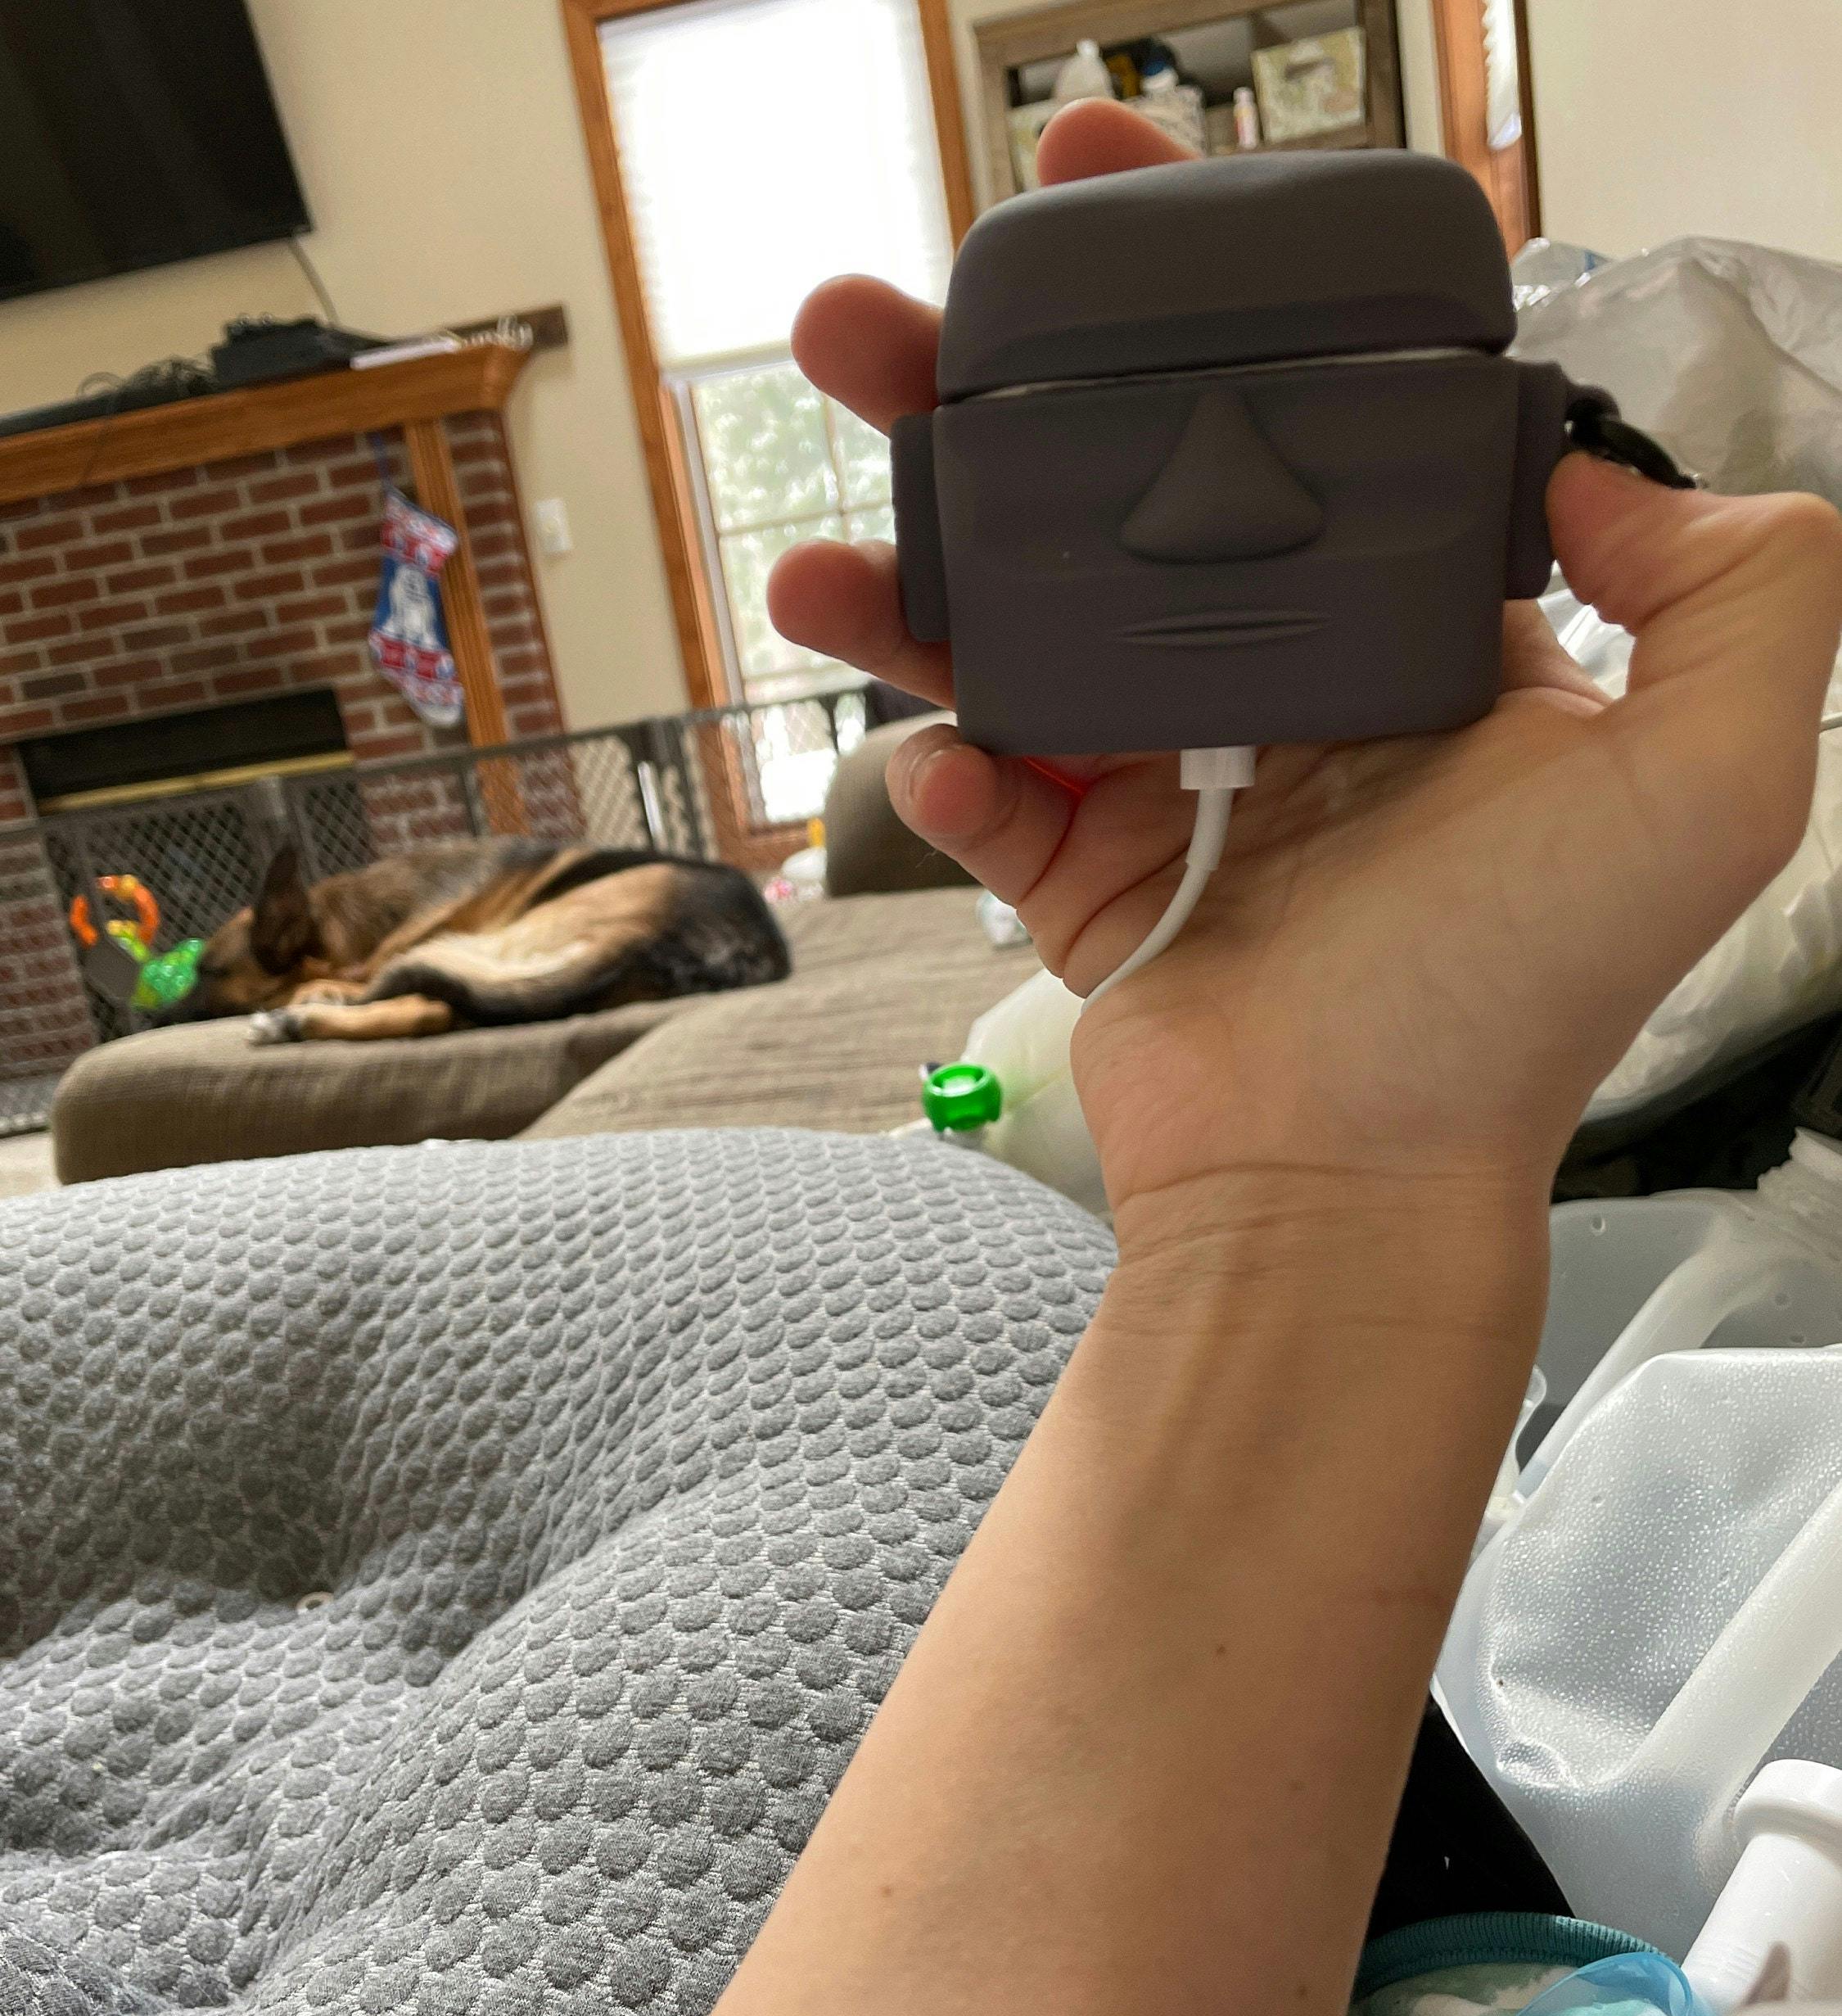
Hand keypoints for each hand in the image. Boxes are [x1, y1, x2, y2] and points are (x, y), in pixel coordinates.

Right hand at [769, 103, 1841, 1237]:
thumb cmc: (1514, 1004)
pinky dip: (942, 774)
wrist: (1352, 1186)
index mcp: (1414, 641)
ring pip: (1017, 635)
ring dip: (906, 571)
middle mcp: (1285, 695)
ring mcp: (1170, 789)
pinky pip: (988, 797)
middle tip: (882, 322)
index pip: (1305, 427)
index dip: (1206, 308)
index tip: (1111, 208)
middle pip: (1118, 502)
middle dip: (992, 400)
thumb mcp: (1704, 780)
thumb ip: (1736, 592)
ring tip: (813, 540)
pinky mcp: (1082, 884)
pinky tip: (936, 758)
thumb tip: (1603, 467)